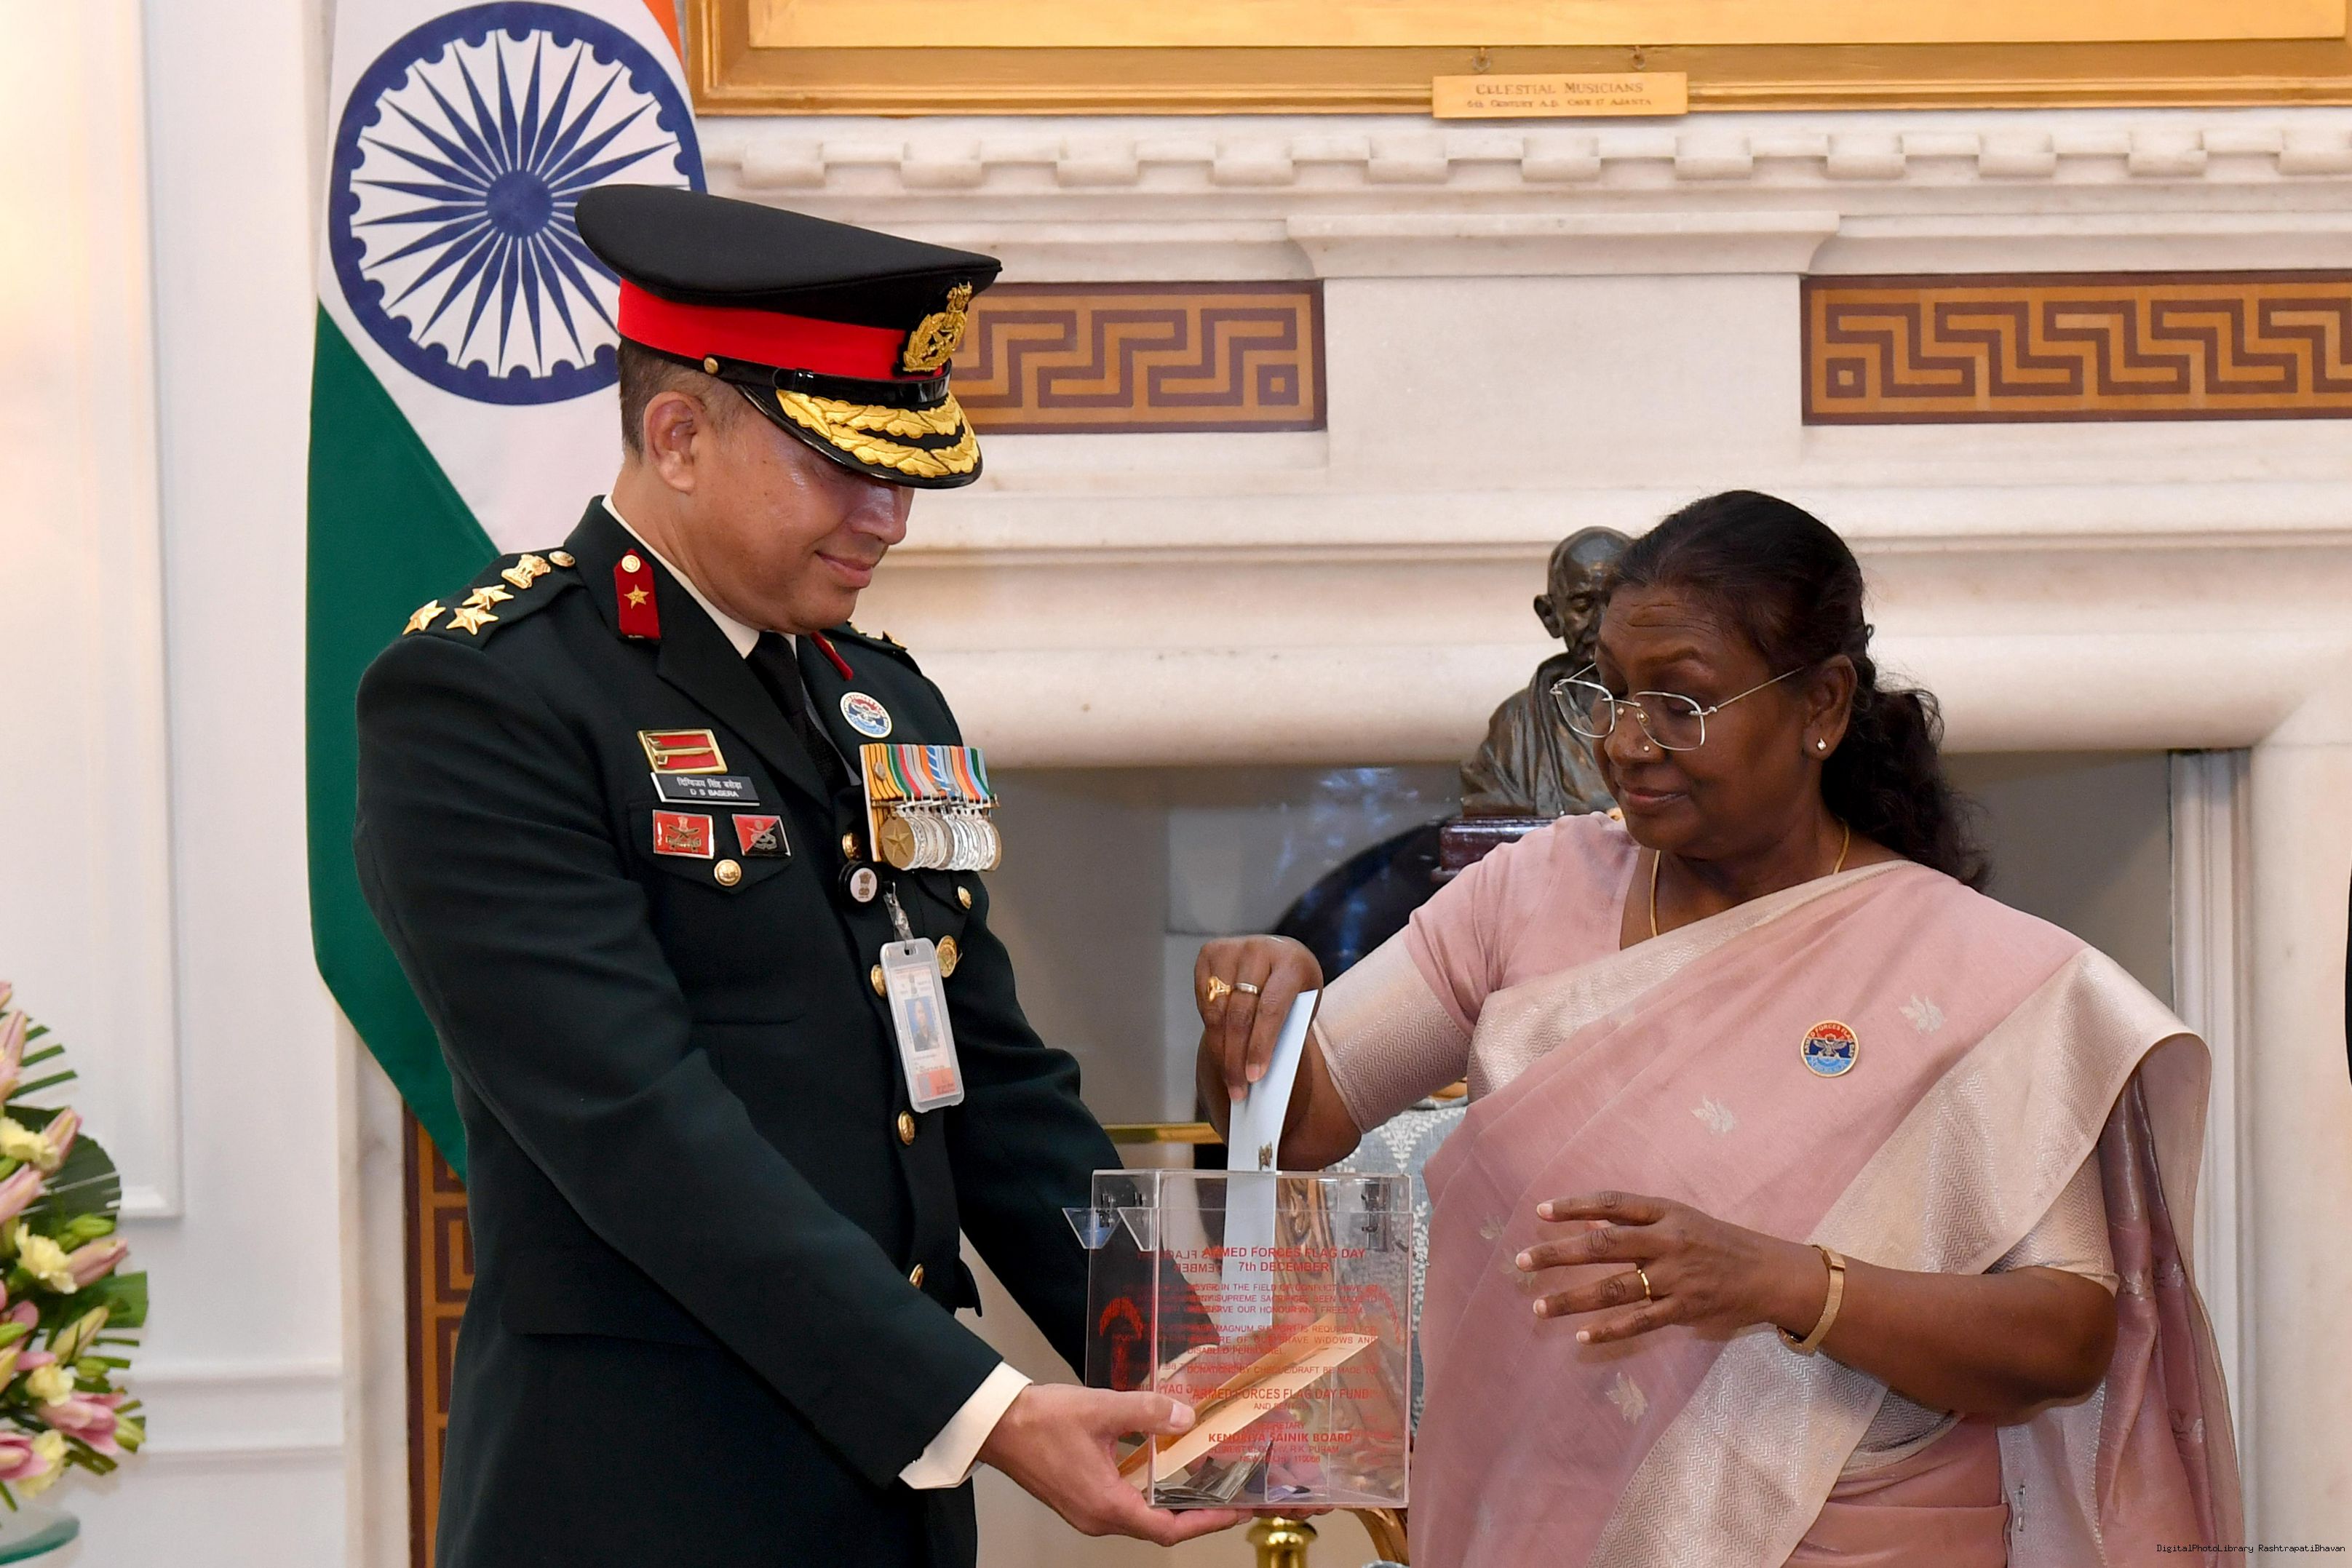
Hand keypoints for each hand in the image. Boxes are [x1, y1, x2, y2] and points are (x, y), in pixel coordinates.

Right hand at [976, 1383, 1243, 1545]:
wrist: (997, 1425)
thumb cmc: (1041, 1421)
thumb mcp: (1102, 1409)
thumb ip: (1147, 1412)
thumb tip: (1185, 1416)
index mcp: (1106, 1504)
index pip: (1167, 1529)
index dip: (1204, 1523)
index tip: (1232, 1512)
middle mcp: (1097, 1517)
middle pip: (1156, 1527)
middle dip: (1193, 1513)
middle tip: (1223, 1494)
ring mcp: (1085, 1511)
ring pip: (1138, 1516)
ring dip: (1168, 1502)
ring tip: (1198, 1480)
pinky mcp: (1077, 1499)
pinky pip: (1120, 1505)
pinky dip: (1145, 1492)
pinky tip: (1156, 1467)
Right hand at [1193, 935, 1323, 1102]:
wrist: (1282, 957)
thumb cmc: (1296, 992)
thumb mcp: (1301, 1009)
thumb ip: (1284, 1033)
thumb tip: (1255, 1073)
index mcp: (1292, 961)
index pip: (1270, 1010)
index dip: (1260, 1046)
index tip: (1255, 1078)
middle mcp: (1260, 949)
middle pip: (1240, 1014)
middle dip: (1236, 1057)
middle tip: (1238, 1090)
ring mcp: (1232, 948)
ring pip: (1218, 1011)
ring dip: (1220, 1050)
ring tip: (1228, 1078)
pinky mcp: (1210, 953)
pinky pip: (1204, 1001)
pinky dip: (1211, 1028)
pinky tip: (1220, 1047)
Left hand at [1513, 1190, 1826, 1346]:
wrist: (1768, 1273)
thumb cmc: (1717, 1241)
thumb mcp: (1681, 1219)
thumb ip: (1638, 1221)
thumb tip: (1586, 1224)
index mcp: (1666, 1213)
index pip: (1613, 1203)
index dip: (1576, 1206)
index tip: (1540, 1212)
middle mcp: (1668, 1241)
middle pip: (1604, 1244)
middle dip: (1559, 1253)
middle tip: (1522, 1261)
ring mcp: (1676, 1277)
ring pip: (1616, 1287)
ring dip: (1574, 1297)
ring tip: (1540, 1306)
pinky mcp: (1684, 1309)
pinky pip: (1640, 1321)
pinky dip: (1610, 1329)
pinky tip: (1581, 1336)